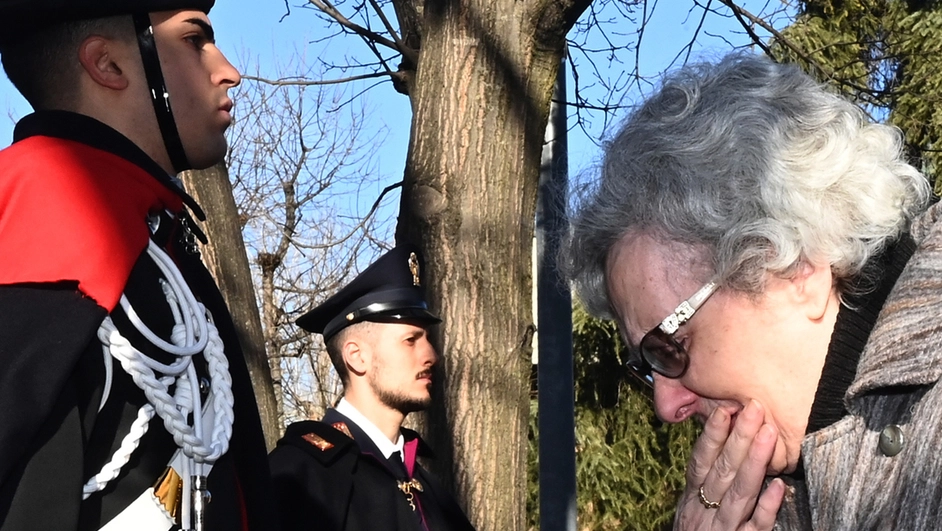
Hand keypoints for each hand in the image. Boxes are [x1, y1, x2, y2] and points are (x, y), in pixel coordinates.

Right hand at [673, 400, 784, 530]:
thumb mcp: (691, 511)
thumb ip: (703, 486)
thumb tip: (717, 446)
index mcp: (691, 501)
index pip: (700, 462)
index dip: (711, 435)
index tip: (725, 409)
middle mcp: (703, 513)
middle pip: (721, 471)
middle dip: (738, 437)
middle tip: (754, 408)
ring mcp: (722, 530)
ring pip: (738, 493)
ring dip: (754, 461)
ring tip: (769, 434)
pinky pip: (755, 527)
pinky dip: (766, 507)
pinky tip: (780, 487)